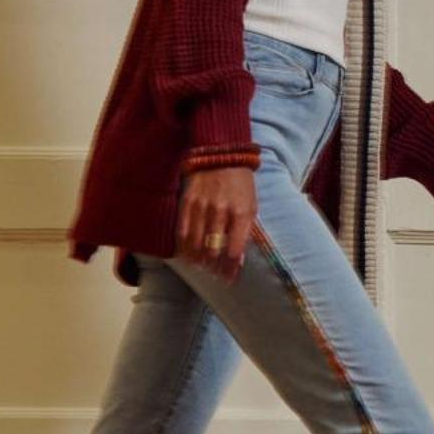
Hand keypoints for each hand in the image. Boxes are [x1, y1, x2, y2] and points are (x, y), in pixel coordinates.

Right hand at [178, 166, 254, 282]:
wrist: (222, 155)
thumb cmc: (240, 184)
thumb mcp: (251, 206)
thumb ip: (245, 233)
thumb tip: (238, 261)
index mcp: (242, 213)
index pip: (234, 251)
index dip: (230, 269)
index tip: (228, 279)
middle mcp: (222, 212)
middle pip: (212, 251)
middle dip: (213, 267)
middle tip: (213, 273)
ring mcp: (203, 207)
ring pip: (195, 245)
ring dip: (197, 260)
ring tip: (200, 266)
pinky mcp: (187, 203)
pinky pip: (182, 232)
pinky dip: (184, 247)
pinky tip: (187, 254)